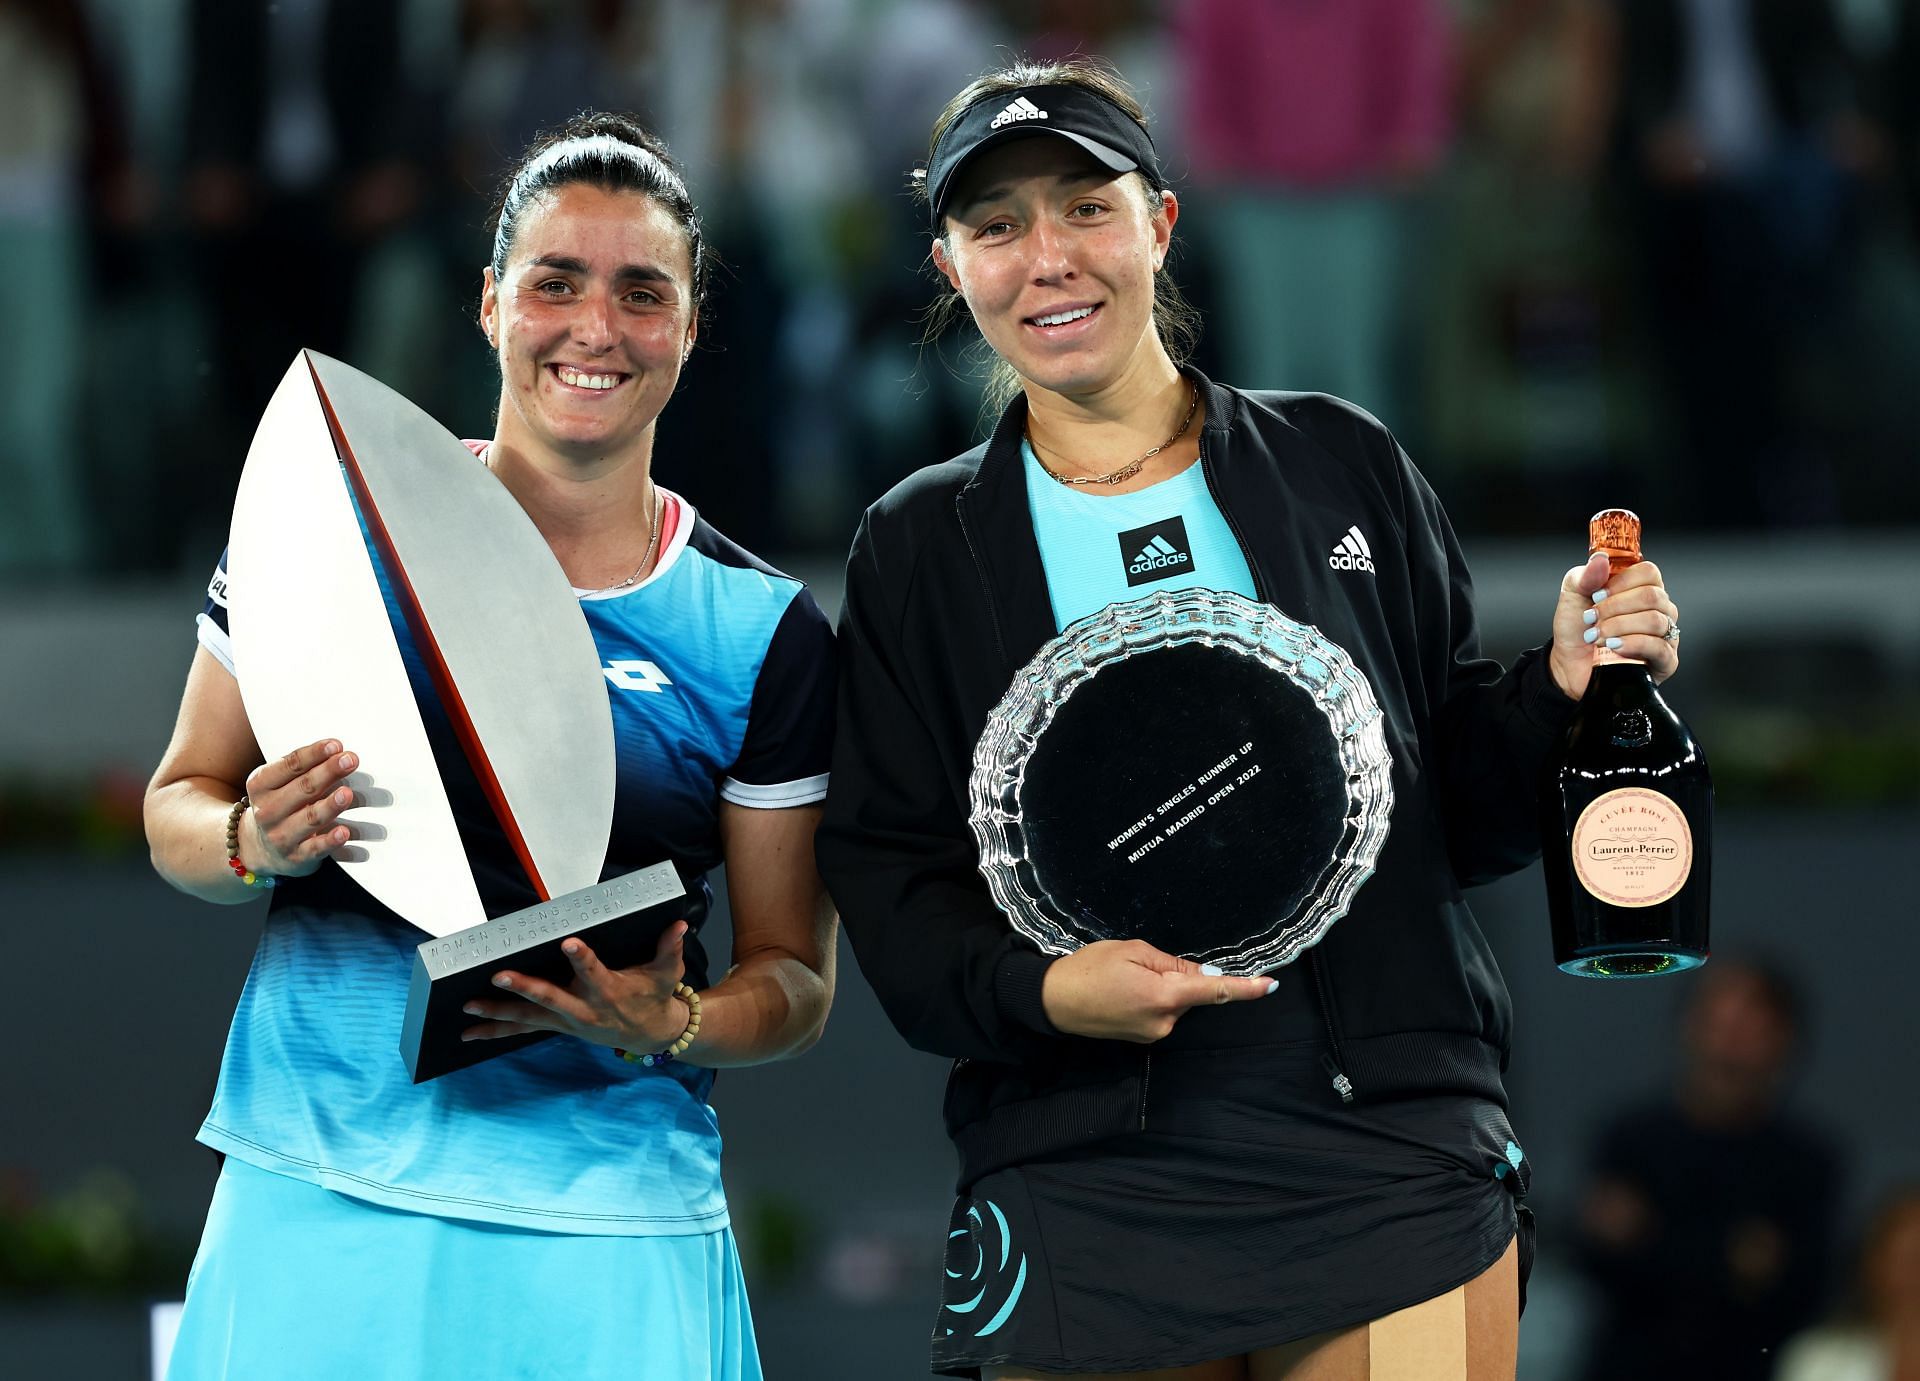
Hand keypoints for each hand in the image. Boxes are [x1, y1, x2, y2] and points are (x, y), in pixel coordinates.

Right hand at [240, 738, 359, 876]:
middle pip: (302, 788)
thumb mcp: (278, 784)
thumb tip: (338, 752)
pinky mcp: (297, 857)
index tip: (336, 745)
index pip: (290, 765)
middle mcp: (267, 810)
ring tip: (347, 793)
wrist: (259, 849)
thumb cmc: (279, 805)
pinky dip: (330, 840)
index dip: (314, 754)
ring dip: (330, 805)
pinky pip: (315, 848)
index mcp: (261, 785)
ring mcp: (280, 835)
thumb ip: (302, 768)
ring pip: (310, 818)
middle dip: (328, 772)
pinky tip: (344, 832)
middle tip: (350, 760)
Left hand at [461, 921, 691, 1050]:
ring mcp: (567, 1021)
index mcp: (609, 991)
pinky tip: (470, 1032)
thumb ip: (670, 949)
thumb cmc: (655, 996)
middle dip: (524, 988)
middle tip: (500, 976)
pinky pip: (523, 1031)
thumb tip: (679, 926)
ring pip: (529, 1018)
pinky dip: (496, 1031)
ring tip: (470, 1007)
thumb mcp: (667, 973)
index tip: (567, 942)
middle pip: (550, 999)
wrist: (652, 1034)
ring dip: (498, 1014)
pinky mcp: (557, 1026)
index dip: (582, 958)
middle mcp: (584, 1009)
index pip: (594, 972)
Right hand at [1040, 939, 1276, 1042]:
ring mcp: (1154, 1033)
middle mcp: (1165, 1021)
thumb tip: (1204, 974)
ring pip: (1175, 1001)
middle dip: (1177, 974)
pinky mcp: (1144, 1037)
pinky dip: (1152, 998)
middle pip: (1191, 993)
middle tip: (1139, 962)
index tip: (1270, 985)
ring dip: (1162, 986)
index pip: (1215, 991)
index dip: (1246, 988)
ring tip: (1124, 977)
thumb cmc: (1089, 969)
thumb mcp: (1133, 951)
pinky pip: (1161, 1011)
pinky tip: (1124, 991)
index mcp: (1165, 995)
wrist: (1054, 1001)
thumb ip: (1172, 963)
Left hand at [1548, 553, 1681, 699]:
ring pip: (1655, 620)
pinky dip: (1632, 644)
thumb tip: (1600, 559)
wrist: (1569, 666)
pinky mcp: (1665, 661)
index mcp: (1640, 589)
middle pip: (1652, 595)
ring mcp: (1665, 635)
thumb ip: (1584, 576)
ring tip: (1597, 636)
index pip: (1649, 572)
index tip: (1597, 594)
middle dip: (1615, 607)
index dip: (1622, 582)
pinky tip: (1614, 646)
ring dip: (1619, 627)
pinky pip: (1659, 647)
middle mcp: (1658, 609)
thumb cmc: (1577, 631)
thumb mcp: (1572, 596)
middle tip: (1592, 618)